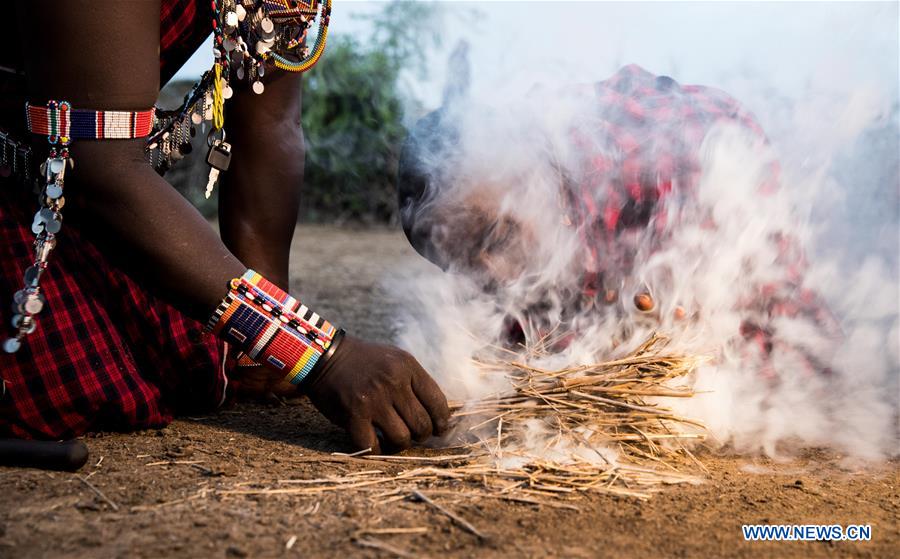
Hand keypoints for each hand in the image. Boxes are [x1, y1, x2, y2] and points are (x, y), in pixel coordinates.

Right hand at [304, 335, 450, 452]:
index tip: (439, 430)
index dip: (442, 422)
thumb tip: (439, 415)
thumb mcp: (396, 360)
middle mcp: (393, 382)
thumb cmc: (365, 361)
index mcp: (407, 367)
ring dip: (399, 444)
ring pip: (401, 438)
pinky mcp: (354, 414)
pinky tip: (375, 444)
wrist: (325, 356)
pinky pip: (373, 445)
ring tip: (394, 440)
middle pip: (422, 424)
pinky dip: (376, 450)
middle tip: (414, 436)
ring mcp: (373, 399)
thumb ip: (415, 383)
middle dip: (421, 436)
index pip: (437, 402)